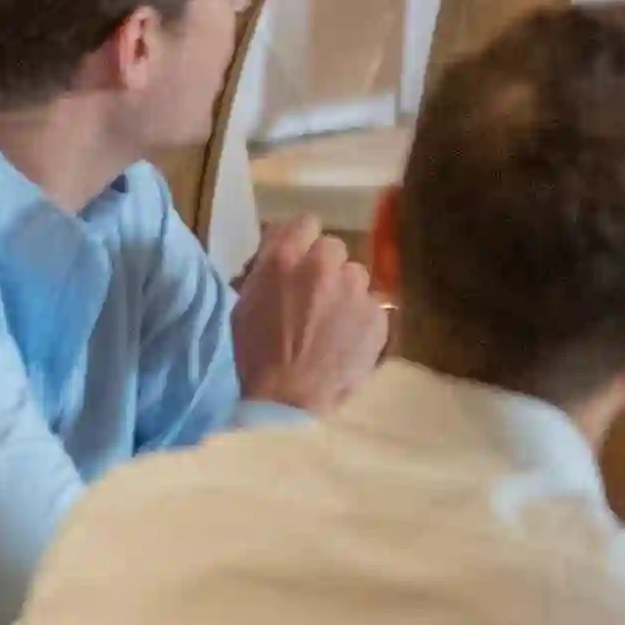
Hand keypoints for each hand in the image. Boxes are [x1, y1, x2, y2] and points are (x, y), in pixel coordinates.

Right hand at [231, 216, 383, 412]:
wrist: (283, 401)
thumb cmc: (253, 355)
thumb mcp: (246, 302)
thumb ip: (270, 269)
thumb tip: (284, 250)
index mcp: (284, 259)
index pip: (305, 222)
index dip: (303, 241)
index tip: (301, 258)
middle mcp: (323, 266)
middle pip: (334, 248)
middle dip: (325, 268)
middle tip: (314, 298)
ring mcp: (355, 291)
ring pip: (356, 277)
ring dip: (345, 293)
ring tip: (331, 325)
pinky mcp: (378, 317)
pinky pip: (372, 307)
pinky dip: (362, 321)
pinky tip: (346, 342)